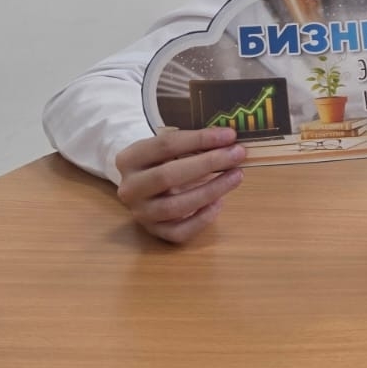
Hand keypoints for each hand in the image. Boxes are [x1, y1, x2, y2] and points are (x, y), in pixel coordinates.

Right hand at [115, 127, 246, 243]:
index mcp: (129, 159)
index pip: (165, 145)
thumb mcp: (171, 147)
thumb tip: (229, 140)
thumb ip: (194, 143)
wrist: (144, 188)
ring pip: (174, 206)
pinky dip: (203, 218)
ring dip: (211, 190)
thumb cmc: (163, 162)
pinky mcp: (154, 232)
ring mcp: (140, 213)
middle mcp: (130, 188)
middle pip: (167, 176)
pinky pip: (179, 231)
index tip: (229, 135)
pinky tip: (220, 203)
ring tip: (236, 176)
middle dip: (208, 163)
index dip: (199, 139)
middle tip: (237, 154)